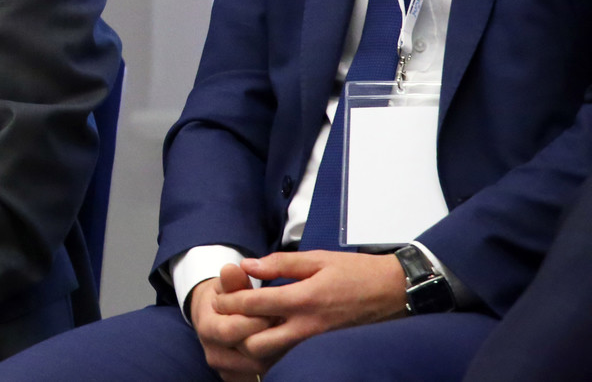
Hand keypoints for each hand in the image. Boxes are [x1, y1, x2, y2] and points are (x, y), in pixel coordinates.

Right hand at [187, 265, 273, 380]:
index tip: (272, 306)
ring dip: (276, 348)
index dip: (255, 319)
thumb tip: (232, 269)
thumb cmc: (224, 298)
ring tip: (283, 330)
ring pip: (260, 366)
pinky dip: (275, 359)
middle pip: (250, 352)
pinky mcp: (240, 379)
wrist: (215, 318)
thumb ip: (232, 280)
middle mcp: (215, 355)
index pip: (233, 330)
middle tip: (282, 319)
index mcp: (208, 329)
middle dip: (270, 334)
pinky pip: (263, 375)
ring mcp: (228, 370)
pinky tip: (280, 343)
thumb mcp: (226, 285)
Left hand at [211, 251, 404, 366]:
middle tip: (229, 318)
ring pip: (274, 356)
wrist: (396, 293)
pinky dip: (275, 348)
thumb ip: (280, 264)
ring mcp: (317, 342)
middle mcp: (308, 327)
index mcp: (304, 299)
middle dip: (238, 332)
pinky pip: (291, 355)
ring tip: (247, 325)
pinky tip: (269, 332)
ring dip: (255, 343)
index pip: (254, 306)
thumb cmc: (357, 272)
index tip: (218, 298)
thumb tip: (248, 265)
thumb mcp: (317, 259)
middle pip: (258, 344)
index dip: (230, 302)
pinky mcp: (324, 350)